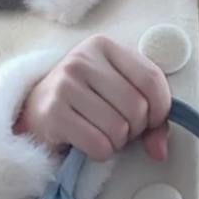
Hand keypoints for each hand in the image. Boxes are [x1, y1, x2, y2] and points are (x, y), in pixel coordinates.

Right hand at [13, 34, 171, 161]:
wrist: (38, 109)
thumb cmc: (89, 100)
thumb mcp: (122, 94)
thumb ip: (152, 118)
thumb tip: (159, 151)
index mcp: (104, 46)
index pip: (151, 78)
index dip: (160, 108)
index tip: (152, 119)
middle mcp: (82, 59)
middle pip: (136, 106)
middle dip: (137, 128)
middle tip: (122, 128)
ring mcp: (64, 84)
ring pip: (118, 128)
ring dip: (118, 141)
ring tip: (104, 133)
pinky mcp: (53, 112)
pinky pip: (98, 145)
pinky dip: (102, 152)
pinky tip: (90, 142)